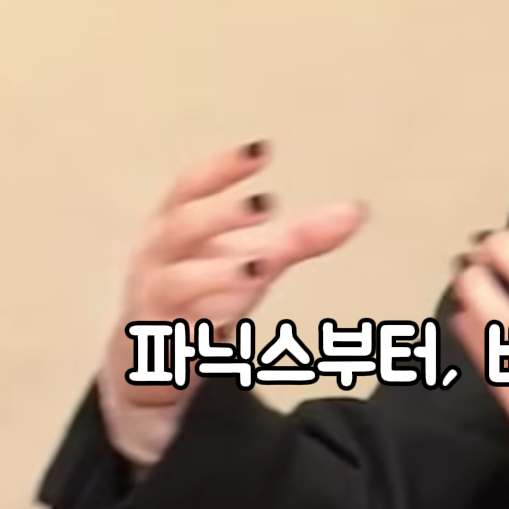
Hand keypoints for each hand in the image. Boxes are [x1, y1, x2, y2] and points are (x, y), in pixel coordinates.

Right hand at [100, 142, 366, 416]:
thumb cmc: (203, 291)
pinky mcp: (158, 346)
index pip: (189, 187)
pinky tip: (231, 322)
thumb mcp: (252, 258)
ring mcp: (153, 302)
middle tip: (265, 205)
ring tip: (258, 268)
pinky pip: (178, 332)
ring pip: (176, 282)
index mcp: (174, 225)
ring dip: (216, 274)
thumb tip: (355, 210)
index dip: (222, 167)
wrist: (152, 358)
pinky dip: (205, 326)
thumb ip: (300, 236)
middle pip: (180, 227)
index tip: (262, 150)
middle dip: (221, 215)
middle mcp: (157, 258)